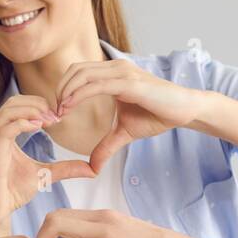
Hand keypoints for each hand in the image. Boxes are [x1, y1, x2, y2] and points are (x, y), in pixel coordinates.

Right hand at [0, 95, 94, 237]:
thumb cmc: (12, 194)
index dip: (40, 106)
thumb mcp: (44, 176)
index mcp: (1, 134)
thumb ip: (65, 168)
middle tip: (57, 117)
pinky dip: (24, 123)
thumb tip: (92, 170)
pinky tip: (40, 127)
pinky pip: (6, 128)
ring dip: (33, 111)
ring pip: (9, 110)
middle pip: (14, 102)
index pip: (18, 105)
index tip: (58, 118)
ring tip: (50, 121)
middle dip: (37, 104)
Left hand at [54, 59, 206, 172]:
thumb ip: (106, 146)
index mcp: (112, 74)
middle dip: (59, 90)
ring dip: (65, 92)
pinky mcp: (129, 82)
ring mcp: (122, 72)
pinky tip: (69, 108)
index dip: (63, 89)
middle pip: (75, 70)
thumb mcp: (124, 133)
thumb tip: (92, 168)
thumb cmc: (157, 115)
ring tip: (59, 112)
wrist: (184, 110)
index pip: (78, 73)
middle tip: (53, 113)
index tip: (56, 112)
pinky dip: (78, 95)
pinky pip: (96, 85)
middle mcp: (115, 68)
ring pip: (82, 74)